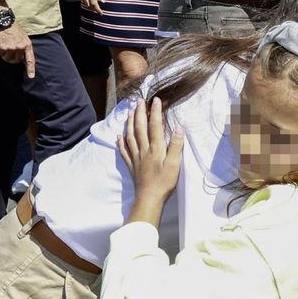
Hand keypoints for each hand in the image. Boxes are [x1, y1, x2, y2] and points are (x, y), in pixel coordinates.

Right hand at [0, 22, 36, 78]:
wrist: (4, 21)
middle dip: (12, 58)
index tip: (30, 76)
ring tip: (5, 45)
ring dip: (4, 54)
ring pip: (6, 58)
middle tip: (10, 50)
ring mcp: (10, 48)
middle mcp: (19, 48)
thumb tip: (22, 58)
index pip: (30, 60)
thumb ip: (24, 47)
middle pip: (15, 61)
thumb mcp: (24, 37)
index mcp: (27, 45)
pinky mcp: (1, 48)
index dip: (30, 69)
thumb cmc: (14, 29)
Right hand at [73, 0, 104, 10]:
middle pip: (89, 5)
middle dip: (94, 8)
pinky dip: (85, 1)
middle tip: (99, 10)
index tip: (101, 13)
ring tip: (95, 7)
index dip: (97, 9)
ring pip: (84, 2)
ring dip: (89, 5)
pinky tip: (89, 1)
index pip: (94, 4)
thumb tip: (103, 1)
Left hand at [118, 98, 184, 214]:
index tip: (155, 100)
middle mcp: (144, 150)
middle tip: (139, 101)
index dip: (155, 112)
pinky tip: (119, 136)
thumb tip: (178, 128)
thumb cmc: (164, 183)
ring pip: (130, 136)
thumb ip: (175, 146)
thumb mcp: (174, 165)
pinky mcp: (131, 165)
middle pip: (140, 128)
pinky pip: (124, 150)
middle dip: (140, 113)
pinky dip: (121, 142)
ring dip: (130, 123)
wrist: (149, 198)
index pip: (155, 126)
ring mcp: (136, 157)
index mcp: (155, 149)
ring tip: (130, 113)